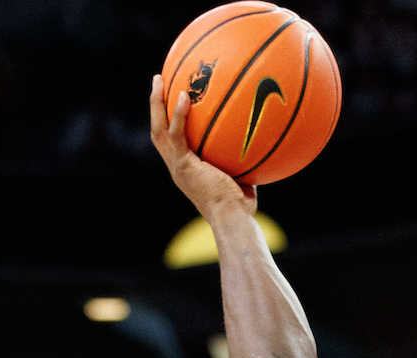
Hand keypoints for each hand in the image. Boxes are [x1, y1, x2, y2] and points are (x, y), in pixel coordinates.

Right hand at [150, 75, 256, 222]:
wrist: (232, 220)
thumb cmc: (241, 210)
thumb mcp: (242, 183)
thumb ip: (244, 166)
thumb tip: (260, 151)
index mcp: (186, 172)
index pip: (172, 144)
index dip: (170, 123)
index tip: (175, 103)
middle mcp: (177, 168)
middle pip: (158, 132)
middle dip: (156, 106)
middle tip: (158, 82)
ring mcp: (177, 166)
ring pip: (158, 129)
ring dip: (156, 103)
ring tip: (159, 79)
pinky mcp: (182, 165)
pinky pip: (176, 134)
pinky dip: (178, 114)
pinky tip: (184, 95)